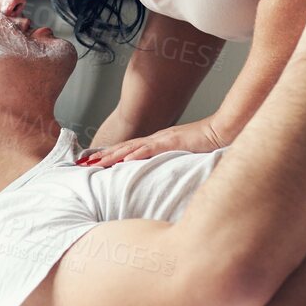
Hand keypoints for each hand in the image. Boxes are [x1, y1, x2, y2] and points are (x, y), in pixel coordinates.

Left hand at [77, 117, 228, 166]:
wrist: (222, 130)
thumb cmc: (207, 144)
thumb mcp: (183, 155)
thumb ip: (170, 162)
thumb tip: (160, 174)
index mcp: (157, 143)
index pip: (127, 150)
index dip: (109, 156)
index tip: (92, 163)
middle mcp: (155, 139)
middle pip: (123, 148)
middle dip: (101, 156)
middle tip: (82, 164)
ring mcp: (162, 139)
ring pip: (130, 148)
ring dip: (111, 156)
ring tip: (93, 164)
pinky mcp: (172, 142)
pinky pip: (149, 149)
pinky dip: (135, 155)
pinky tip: (123, 160)